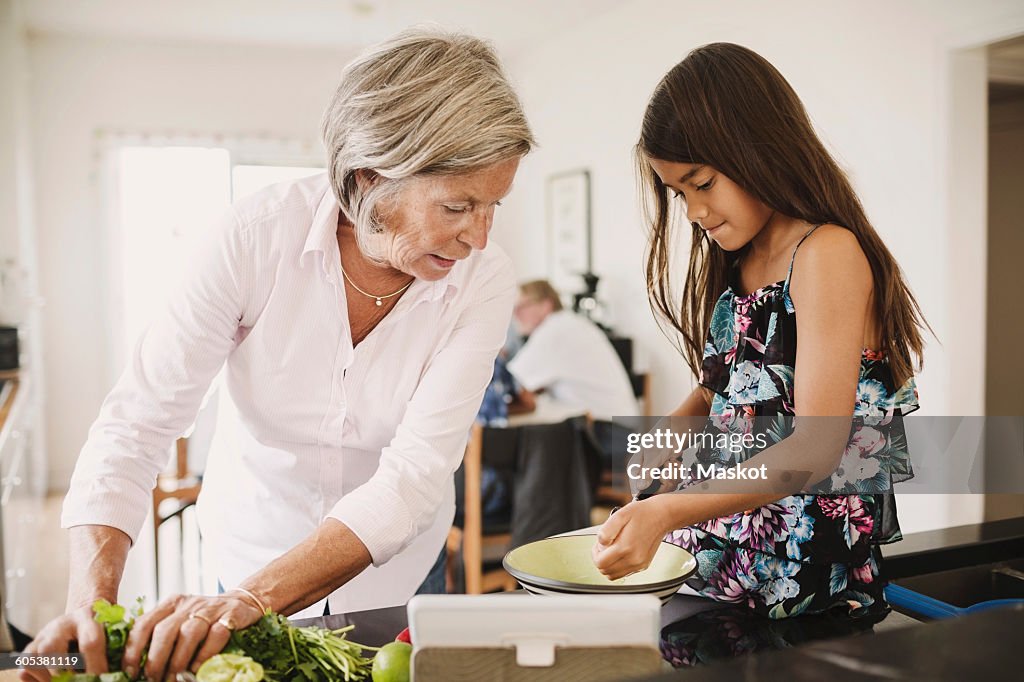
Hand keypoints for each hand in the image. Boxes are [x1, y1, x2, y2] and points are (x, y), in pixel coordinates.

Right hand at [19, 602, 108, 681]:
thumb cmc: (103, 628)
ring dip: (48, 677)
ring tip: (64, 679)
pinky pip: (25, 668)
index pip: (90, 642)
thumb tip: (124, 673)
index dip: (96, 666)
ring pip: (33, 659)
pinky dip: (36, 679)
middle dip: (64, 673)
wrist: (85, 614)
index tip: (102, 678)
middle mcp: (61, 624)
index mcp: (88, 617)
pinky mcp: (31, 646)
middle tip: (78, 681)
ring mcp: (43, 635)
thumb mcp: (113, 630)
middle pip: (51, 650)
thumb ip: (116, 648)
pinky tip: (53, 678)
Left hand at [120, 592, 262, 680]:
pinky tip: (198, 670)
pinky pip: (216, 635)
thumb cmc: (205, 619)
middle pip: (165, 630)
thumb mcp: (180, 620)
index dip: (133, 650)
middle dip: (156, 660)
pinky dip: (205, 655)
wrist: (244, 603)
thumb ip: (161, 634)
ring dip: (179, 660)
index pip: (144, 624)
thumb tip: (136, 665)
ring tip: (174, 679)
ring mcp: (211, 608)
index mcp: (171, 604)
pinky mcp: (232, 614)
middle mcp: (189, 603)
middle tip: (153, 679)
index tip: (131, 672)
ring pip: (189, 632)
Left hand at [591, 498, 673, 580]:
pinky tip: (621, 553)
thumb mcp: (619, 515)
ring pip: (614, 576)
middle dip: (600, 559)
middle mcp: (633, 560)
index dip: (595, 554)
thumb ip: (606, 530)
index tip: (599, 545)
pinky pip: (624, 573)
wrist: (661, 516)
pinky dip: (618, 567)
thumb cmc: (642, 514)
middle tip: (604, 546)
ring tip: (612, 550)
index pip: (600, 563)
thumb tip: (600, 543)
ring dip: (608, 565)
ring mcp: (639, 565)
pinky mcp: (643, 566)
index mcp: (625, 548)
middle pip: (605, 571)